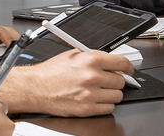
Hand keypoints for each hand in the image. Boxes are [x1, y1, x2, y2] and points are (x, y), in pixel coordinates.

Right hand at [0, 49, 132, 116]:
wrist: (35, 88)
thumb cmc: (51, 72)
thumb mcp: (73, 55)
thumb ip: (94, 57)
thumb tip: (111, 60)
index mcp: (91, 60)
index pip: (122, 63)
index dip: (128, 67)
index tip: (129, 70)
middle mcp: (92, 77)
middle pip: (121, 81)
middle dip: (115, 80)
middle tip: (107, 80)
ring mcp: (90, 94)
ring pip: (117, 96)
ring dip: (111, 93)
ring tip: (99, 90)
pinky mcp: (87, 108)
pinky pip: (108, 108)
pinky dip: (104, 105)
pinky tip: (95, 99)